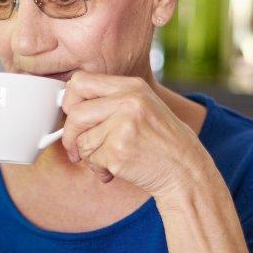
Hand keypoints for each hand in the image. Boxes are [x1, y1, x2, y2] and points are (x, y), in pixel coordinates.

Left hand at [59, 72, 209, 196]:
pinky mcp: (119, 151)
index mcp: (132, 86)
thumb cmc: (160, 141)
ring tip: (109, 160)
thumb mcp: (141, 108)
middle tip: (76, 149)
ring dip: (88, 157)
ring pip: (81, 141)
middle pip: (74, 114)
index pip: (79, 82)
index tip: (72, 117)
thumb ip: (109, 101)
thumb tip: (66, 106)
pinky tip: (116, 170)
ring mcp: (124, 126)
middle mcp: (128, 102)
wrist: (185, 170)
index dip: (69, 101)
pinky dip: (99, 170)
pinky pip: (91, 160)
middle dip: (70, 136)